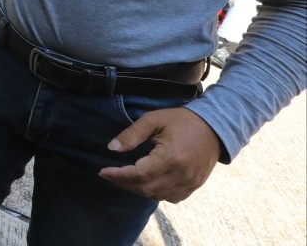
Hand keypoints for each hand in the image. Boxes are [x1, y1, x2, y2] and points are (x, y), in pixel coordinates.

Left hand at [98, 107, 221, 202]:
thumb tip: (112, 148)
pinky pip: (170, 198)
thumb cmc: (182, 120)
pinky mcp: (194, 186)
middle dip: (123, 183)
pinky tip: (144, 183)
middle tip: (109, 175)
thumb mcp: (154, 120)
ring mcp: (190, 183)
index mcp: (171, 157)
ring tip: (123, 178)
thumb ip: (132, 134)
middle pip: (145, 188)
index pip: (139, 174)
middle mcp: (181, 175)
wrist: (215, 127)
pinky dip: (154, 193)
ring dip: (137, 189)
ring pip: (156, 195)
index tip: (102, 172)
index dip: (118, 175)